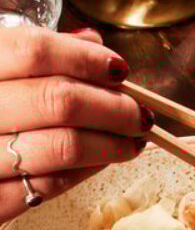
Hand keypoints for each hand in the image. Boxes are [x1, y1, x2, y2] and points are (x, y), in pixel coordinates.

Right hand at [0, 27, 151, 223]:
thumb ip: (22, 54)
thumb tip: (89, 43)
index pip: (33, 51)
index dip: (86, 59)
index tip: (118, 68)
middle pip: (59, 100)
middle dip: (114, 107)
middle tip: (138, 113)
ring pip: (63, 147)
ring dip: (111, 143)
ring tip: (130, 140)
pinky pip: (49, 186)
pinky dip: (85, 172)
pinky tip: (99, 163)